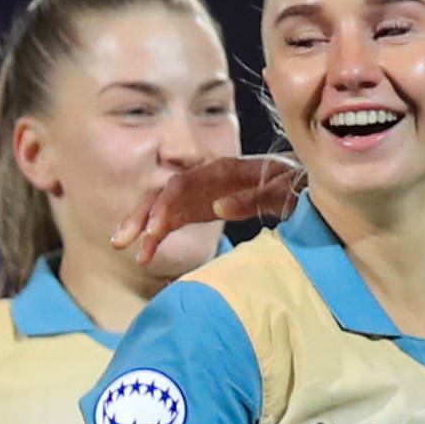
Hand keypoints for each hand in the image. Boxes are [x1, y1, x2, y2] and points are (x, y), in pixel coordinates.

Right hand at [118, 153, 298, 263]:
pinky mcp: (202, 208)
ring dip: (143, 228)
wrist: (302, 182)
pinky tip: (146, 254)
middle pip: (164, 194)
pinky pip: (175, 221)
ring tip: (128, 251)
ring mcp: (201, 194)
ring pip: (164, 208)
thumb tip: (219, 208)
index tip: (154, 228)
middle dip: (141, 216)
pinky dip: (159, 236)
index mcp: (221, 169)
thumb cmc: (294, 182)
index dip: (165, 205)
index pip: (183, 184)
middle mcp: (204, 179)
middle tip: (122, 241)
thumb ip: (252, 197)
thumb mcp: (281, 189)